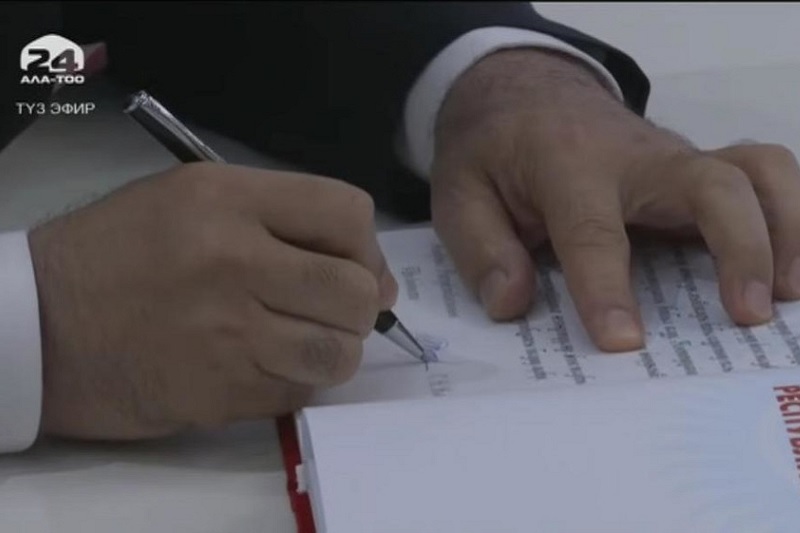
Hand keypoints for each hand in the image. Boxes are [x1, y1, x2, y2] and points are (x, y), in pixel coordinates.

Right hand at [28, 162, 396, 439]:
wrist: (39, 326)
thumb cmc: (117, 252)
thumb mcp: (190, 199)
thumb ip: (280, 219)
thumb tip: (370, 273)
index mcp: (226, 199)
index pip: (347, 212)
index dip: (368, 247)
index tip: (357, 268)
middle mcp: (233, 261)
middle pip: (355, 290)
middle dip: (360, 306)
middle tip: (332, 311)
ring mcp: (227, 333)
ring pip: (337, 352)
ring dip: (334, 350)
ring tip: (302, 341)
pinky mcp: (218, 392)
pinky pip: (297, 392)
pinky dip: (295, 383)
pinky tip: (263, 366)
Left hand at [431, 49, 799, 351]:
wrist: (524, 97)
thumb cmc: (491, 151)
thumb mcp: (458, 194)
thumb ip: (482, 248)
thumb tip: (513, 303)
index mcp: (566, 164)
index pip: (593, 228)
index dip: (607, 287)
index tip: (623, 342)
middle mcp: (635, 157)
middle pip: (710, 184)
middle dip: (739, 247)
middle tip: (748, 315)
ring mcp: (673, 159)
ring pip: (756, 171)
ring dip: (786, 228)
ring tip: (787, 298)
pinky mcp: (694, 168)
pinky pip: (759, 177)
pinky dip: (787, 216)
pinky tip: (785, 270)